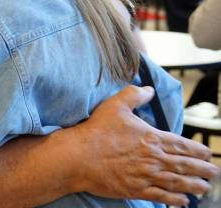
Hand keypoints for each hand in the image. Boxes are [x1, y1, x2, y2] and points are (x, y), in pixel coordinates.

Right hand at [72, 85, 218, 205]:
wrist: (80, 156)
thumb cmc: (97, 130)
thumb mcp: (115, 105)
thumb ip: (134, 94)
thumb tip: (149, 90)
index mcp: (151, 138)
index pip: (181, 145)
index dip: (197, 150)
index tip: (207, 153)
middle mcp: (153, 159)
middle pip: (184, 166)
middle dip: (202, 170)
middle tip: (214, 173)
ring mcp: (146, 176)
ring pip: (177, 183)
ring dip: (194, 186)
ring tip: (205, 188)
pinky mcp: (135, 190)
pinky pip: (161, 197)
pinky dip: (175, 200)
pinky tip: (183, 202)